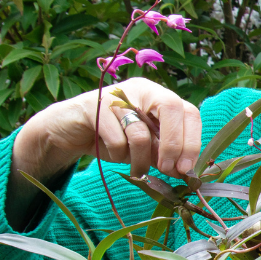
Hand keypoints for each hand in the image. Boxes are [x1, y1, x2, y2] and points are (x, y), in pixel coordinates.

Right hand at [18, 80, 203, 185]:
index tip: (187, 168)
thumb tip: (184, 169)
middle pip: (172, 109)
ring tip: (136, 170)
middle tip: (168, 170)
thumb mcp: (143, 145)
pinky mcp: (96, 107)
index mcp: (160, 95)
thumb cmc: (112, 137)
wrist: (68, 131)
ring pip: (141, 133)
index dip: (192, 140)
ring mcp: (119, 95)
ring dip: (140, 160)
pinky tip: (113, 154)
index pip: (188, 111)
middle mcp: (143, 89)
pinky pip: (116, 140)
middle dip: (173, 145)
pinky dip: (117, 155)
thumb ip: (163, 151)